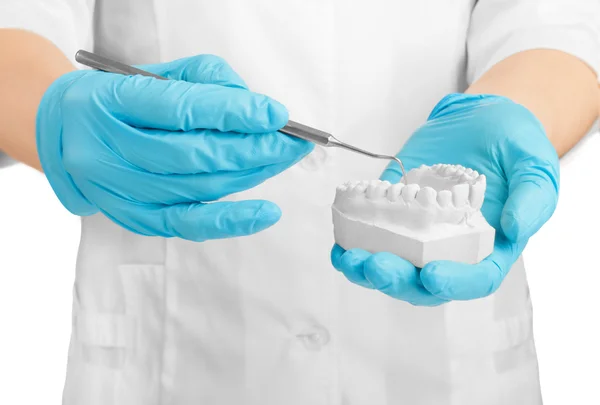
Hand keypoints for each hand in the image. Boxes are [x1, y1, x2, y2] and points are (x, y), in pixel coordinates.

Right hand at [36, 55, 312, 240]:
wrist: (66, 132)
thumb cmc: (118, 99)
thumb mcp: (155, 73)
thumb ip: (206, 81)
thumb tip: (255, 109)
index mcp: (111, 101)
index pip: (180, 108)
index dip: (233, 113)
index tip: (275, 115)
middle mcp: (109, 148)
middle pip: (193, 154)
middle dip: (253, 149)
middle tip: (292, 142)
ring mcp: (119, 189)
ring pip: (197, 188)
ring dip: (250, 175)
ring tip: (282, 160)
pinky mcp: (133, 217)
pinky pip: (188, 225)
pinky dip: (231, 221)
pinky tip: (266, 212)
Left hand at [331, 93, 558, 304]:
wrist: (479, 119)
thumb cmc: (513, 144)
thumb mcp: (535, 165)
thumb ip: (533, 198)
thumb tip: (515, 229)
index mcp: (488, 246)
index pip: (474, 279)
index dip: (455, 284)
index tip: (433, 276)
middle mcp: (449, 248)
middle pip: (423, 282)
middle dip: (396, 280)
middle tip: (375, 266)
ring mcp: (418, 233)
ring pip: (393, 266)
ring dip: (367, 269)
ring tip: (349, 259)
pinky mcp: (393, 213)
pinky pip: (372, 236)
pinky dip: (354, 243)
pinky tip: (340, 242)